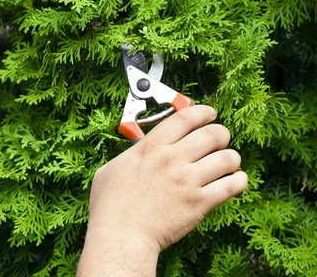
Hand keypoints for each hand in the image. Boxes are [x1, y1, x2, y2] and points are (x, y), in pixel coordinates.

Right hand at [77, 105, 247, 275]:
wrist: (121, 236)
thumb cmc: (110, 207)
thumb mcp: (111, 169)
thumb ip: (129, 156)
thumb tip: (137, 152)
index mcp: (151, 148)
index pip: (185, 118)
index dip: (203, 112)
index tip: (210, 114)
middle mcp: (172, 159)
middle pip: (212, 134)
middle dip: (221, 134)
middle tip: (220, 140)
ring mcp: (188, 180)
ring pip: (227, 158)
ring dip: (232, 158)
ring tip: (228, 163)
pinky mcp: (200, 203)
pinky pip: (232, 185)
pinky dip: (239, 181)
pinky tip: (235, 182)